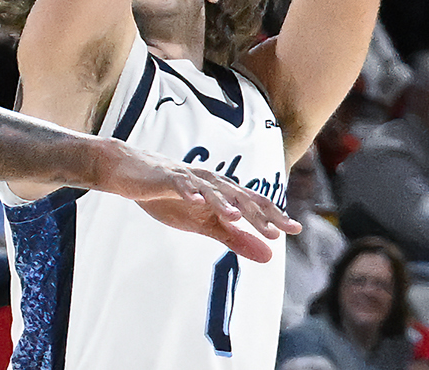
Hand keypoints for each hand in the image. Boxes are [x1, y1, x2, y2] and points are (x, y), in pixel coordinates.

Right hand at [99, 145, 299, 262]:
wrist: (132, 174)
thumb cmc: (171, 198)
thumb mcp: (204, 224)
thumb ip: (235, 238)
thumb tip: (268, 255)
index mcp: (222, 193)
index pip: (254, 204)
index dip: (274, 216)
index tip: (296, 229)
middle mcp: (212, 182)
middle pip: (239, 197)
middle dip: (257, 214)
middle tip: (276, 230)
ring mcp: (190, 178)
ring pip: (212, 190)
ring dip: (225, 203)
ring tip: (237, 218)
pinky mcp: (167, 178)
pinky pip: (180, 184)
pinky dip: (189, 192)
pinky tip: (196, 201)